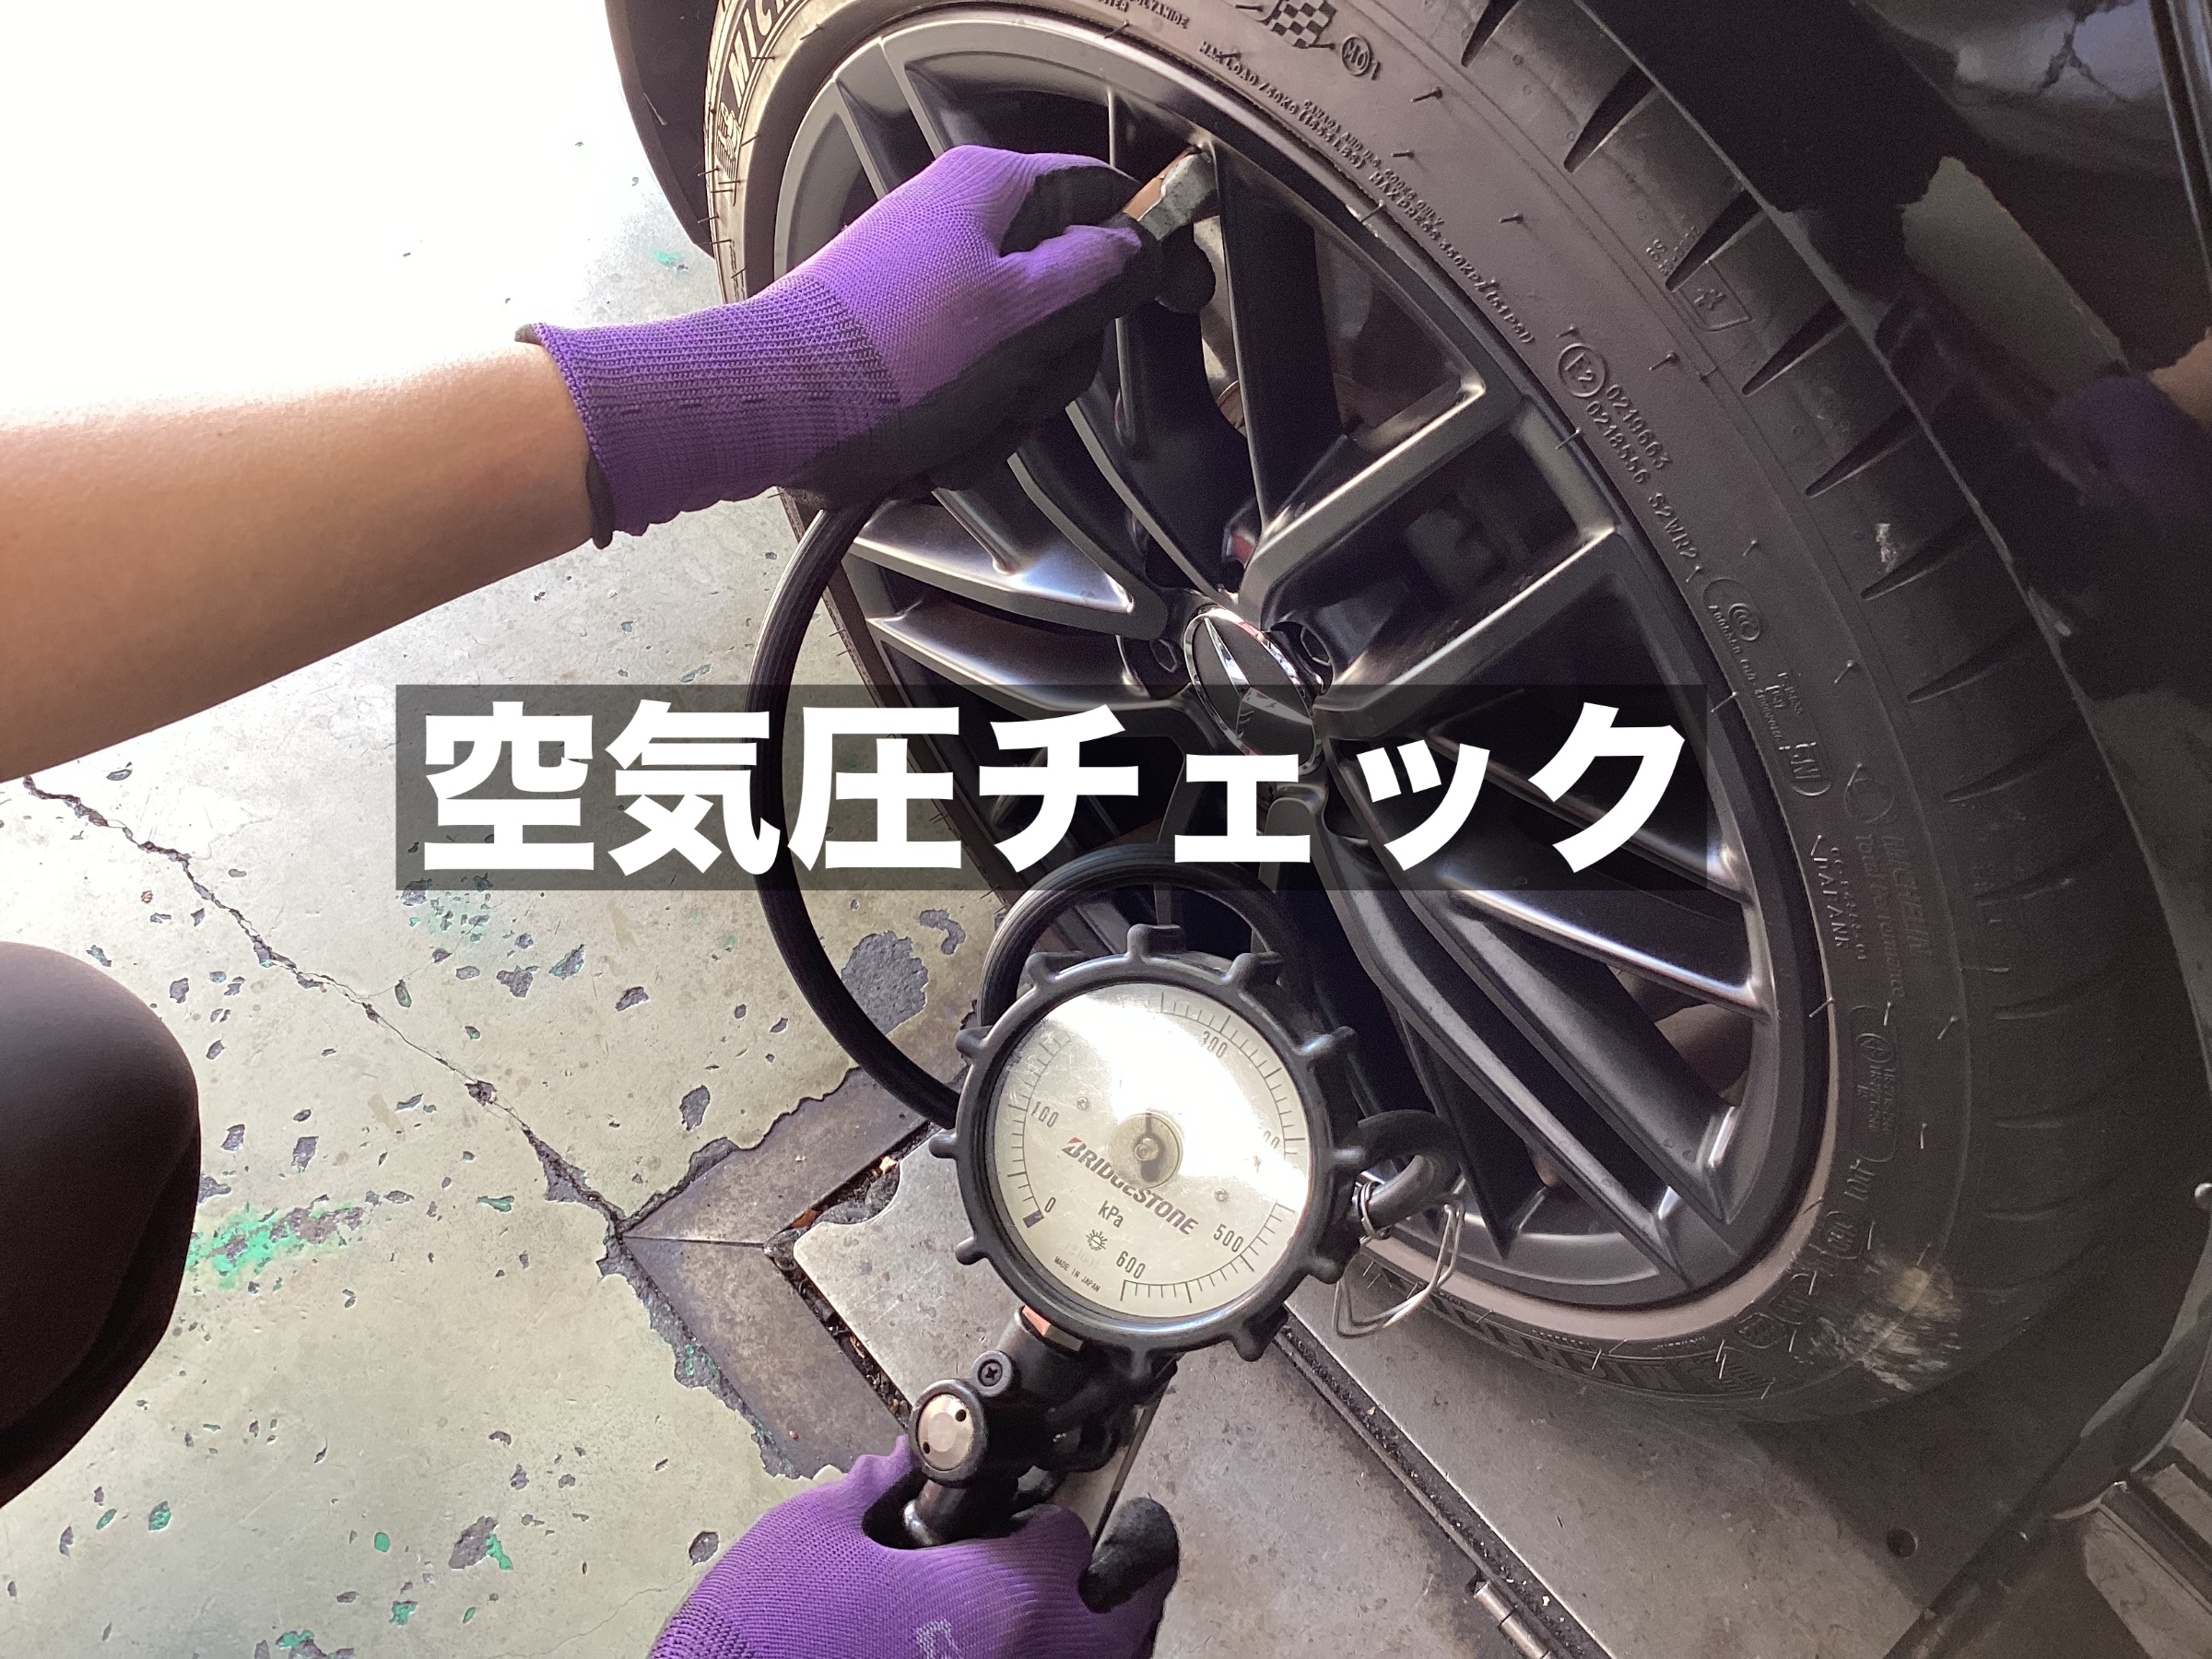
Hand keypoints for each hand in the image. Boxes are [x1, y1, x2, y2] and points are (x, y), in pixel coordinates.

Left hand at [528, 147, 1158, 539]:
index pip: (1096, 191)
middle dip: (1054, 355)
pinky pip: (968, 375)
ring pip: (1017, 344)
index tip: (1163, 287)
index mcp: (987, 191)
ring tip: (970, 422)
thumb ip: (1092, 272)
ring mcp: (925, 279)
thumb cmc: (887, 363)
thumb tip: (1137, 245)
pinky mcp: (901, 334)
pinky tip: (940, 439)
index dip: (1137, 241)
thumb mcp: (1018, 316)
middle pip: (1060, 284)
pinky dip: (966, 416)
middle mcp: (954, 221)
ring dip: (1008, 401)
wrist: (776, 410)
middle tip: (1030, 382)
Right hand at [649, 1442, 1177, 1658]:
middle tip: (1128, 1552)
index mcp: (1005, 1600)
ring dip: (1102, 1641)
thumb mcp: (817, 1533)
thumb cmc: (763, 1638)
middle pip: (1131, 1624)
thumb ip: (874, 1489)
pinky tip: (1016, 1651)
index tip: (1038, 1512)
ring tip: (1083, 1612)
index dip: (1053, 1517)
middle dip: (1130, 1582)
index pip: (1073, 1540)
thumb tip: (899, 1471)